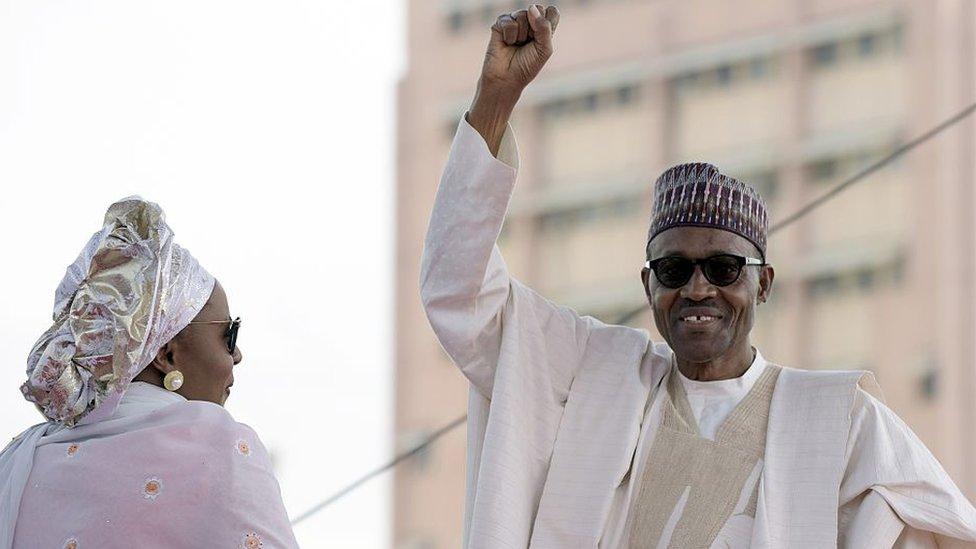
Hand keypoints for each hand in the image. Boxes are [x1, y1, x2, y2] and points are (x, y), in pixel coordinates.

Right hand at [468, 4, 559, 154]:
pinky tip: (506, 43)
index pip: (551, 11)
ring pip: (523, 14)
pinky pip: (508, 20)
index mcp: (543, 29)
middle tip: (528, 43)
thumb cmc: (527, 67)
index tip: (542, 37)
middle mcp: (529, 23)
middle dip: (534, 28)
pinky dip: (509, 35)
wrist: (506, 79)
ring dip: (521, 34)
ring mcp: (514, 22)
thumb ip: (544, 27)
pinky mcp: (500, 24)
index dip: (549, 20)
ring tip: (516, 45)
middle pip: (538, 9)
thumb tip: (531, 8)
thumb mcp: (544, 49)